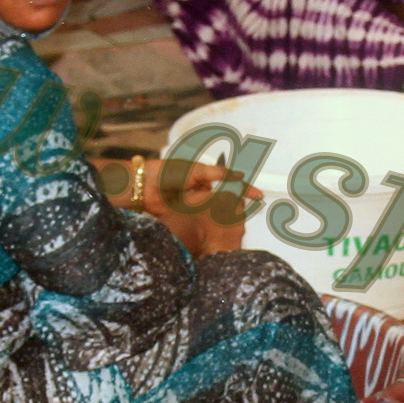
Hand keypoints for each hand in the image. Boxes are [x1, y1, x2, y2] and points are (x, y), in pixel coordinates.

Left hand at [132, 158, 259, 255]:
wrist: (144, 187)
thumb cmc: (169, 172)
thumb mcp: (196, 170)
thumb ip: (218, 173)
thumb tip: (240, 174)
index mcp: (206, 180)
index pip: (230, 184)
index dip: (245, 190)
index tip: (259, 196)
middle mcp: (203, 194)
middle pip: (226, 202)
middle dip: (238, 208)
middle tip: (250, 214)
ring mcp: (195, 207)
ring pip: (216, 214)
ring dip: (226, 219)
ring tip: (239, 225)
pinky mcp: (187, 218)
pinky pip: (202, 223)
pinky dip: (211, 227)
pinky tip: (220, 232)